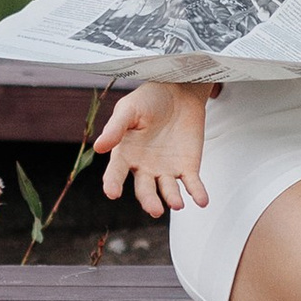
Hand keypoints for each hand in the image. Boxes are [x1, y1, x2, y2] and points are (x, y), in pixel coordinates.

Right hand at [94, 79, 215, 219]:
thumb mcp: (129, 108)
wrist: (179, 91)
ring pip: (168, 190)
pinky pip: (192, 184)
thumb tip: (98, 147)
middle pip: (145, 189)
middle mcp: (144, 168)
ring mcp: (166, 171)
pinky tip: (202, 201)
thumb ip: (116, 127)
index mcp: (125, 155)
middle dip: (149, 200)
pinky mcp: (187, 168)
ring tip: (177, 204)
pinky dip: (197, 193)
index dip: (113, 183)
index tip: (112, 193)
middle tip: (155, 209)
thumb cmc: (148, 99)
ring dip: (173, 199)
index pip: (116, 173)